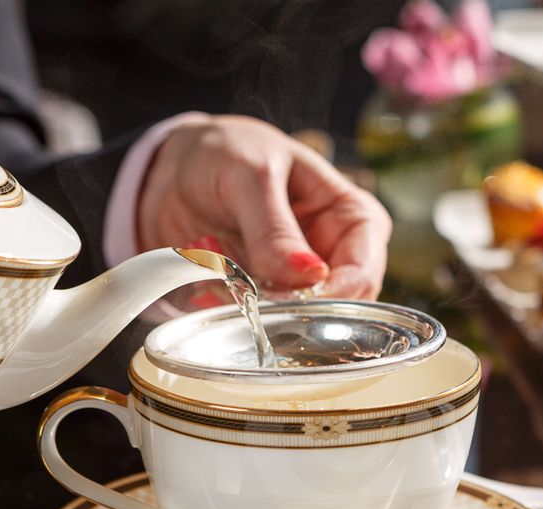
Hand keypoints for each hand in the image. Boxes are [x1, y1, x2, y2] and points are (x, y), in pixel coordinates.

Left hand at [136, 115, 391, 299]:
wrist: (180, 165)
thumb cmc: (230, 152)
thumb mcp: (252, 175)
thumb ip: (275, 228)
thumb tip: (311, 275)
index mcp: (354, 218)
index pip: (363, 274)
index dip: (331, 296)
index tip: (286, 298)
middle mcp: (335, 256)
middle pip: (335, 310)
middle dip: (288, 306)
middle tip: (242, 286)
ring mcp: (300, 282)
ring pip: (294, 322)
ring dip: (251, 305)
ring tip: (216, 267)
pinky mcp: (265, 296)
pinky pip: (256, 322)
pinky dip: (228, 307)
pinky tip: (207, 280)